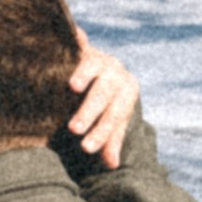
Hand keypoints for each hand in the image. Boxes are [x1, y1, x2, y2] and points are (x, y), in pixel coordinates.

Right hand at [66, 30, 138, 170]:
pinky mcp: (84, 46)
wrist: (102, 71)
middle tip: (74, 129)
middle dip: (91, 112)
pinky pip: (80, 42)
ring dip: (85, 76)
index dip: (102, 133)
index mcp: (128, 92)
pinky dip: (77, 39)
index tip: (86, 149)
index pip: (116, 116)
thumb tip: (112, 165)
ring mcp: (101, 57)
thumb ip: (110, 140)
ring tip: (73, 87)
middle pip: (106, 93)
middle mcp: (117, 72)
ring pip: (95, 67)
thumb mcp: (110, 121)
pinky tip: (74, 36)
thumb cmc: (105, 104)